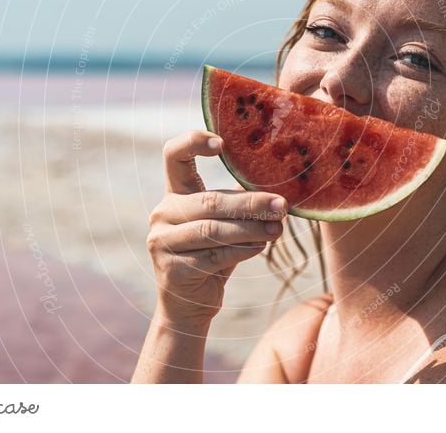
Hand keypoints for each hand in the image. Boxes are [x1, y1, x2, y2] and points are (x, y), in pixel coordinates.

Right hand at [146, 130, 287, 327]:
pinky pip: (215, 255)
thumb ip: (238, 202)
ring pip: (214, 230)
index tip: (222, 143)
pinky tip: (260, 246)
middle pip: (210, 200)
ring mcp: (162, 242)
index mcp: (175, 194)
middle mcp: (162, 213)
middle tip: (282, 205)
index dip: (193, 141)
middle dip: (251, 203)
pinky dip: (243, 250)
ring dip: (252, 228)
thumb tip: (280, 185)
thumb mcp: (223, 223)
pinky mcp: (172, 268)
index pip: (173, 155)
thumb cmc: (212, 254)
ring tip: (278, 229)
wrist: (189, 304)